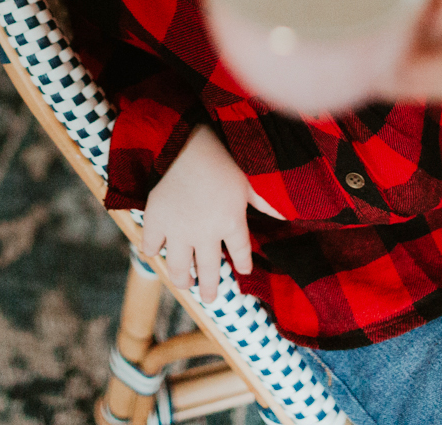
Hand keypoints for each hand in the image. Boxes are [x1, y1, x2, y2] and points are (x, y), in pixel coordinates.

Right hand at [140, 125, 282, 303]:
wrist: (184, 143)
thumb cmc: (221, 157)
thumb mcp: (249, 179)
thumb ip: (266, 202)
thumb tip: (289, 216)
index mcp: (232, 222)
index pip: (240, 254)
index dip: (242, 264)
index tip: (242, 270)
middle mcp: (206, 234)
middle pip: (210, 272)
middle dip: (210, 288)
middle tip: (210, 298)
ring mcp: (179, 231)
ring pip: (180, 269)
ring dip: (183, 280)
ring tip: (186, 283)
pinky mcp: (156, 222)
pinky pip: (152, 246)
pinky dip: (154, 250)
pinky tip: (157, 251)